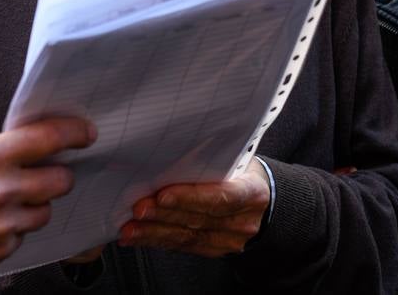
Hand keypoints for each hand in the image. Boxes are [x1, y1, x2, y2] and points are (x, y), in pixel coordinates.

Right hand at [0, 117, 95, 269]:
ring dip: (36, 204)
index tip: (87, 133)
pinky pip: (24, 234)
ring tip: (10, 200)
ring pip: (46, 211)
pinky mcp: (1, 249)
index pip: (48, 139)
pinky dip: (16, 227)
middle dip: (58, 175)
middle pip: (60, 180)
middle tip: (48, 173)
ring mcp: (3, 223)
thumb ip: (2, 148)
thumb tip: (39, 145)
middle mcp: (1, 190)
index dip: (74, 133)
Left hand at [117, 161, 270, 257]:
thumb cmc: (246, 173)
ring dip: (155, 232)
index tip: (162, 195)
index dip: (190, 197)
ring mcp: (230, 239)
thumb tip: (172, 147)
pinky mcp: (215, 249)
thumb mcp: (240, 160)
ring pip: (188, 237)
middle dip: (163, 215)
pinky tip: (139, 236)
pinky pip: (184, 246)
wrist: (267, 202)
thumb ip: (213, 158)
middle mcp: (242, 221)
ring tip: (131, 228)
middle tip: (138, 208)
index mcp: (252, 192)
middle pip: (199, 219)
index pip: (221, 197)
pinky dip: (158, 241)